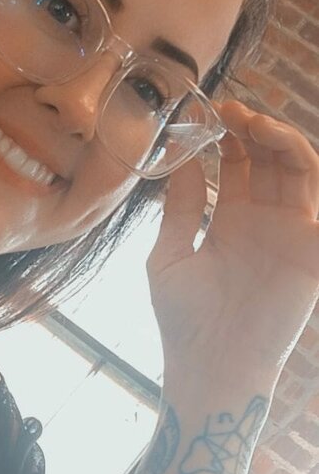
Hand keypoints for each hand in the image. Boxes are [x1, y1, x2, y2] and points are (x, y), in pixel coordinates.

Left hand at [145, 100, 318, 384]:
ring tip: (252, 123)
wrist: (210, 363)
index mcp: (229, 220)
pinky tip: (286, 150)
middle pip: (268, 159)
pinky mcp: (311, 249)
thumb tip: (180, 160)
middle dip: (253, 129)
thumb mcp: (170, 254)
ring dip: (279, 140)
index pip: (236, 165)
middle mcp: (263, 221)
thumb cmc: (184, 318)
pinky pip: (318, 201)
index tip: (207, 112)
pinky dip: (307, 169)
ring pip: (297, 170)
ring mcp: (290, 233)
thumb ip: (180, 207)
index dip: (226, 135)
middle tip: (230, 110)